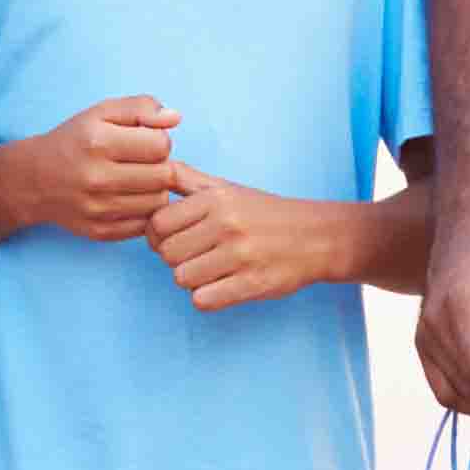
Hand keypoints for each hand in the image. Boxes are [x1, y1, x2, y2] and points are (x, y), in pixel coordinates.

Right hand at [24, 95, 179, 239]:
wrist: (33, 180)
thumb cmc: (75, 141)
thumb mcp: (102, 112)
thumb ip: (141, 107)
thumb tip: (175, 118)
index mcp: (98, 142)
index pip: (161, 145)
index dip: (158, 140)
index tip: (142, 141)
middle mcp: (97, 178)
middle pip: (164, 176)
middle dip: (160, 165)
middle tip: (141, 162)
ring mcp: (98, 209)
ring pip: (159, 202)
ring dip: (154, 190)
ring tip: (135, 179)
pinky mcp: (100, 232)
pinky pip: (145, 225)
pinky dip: (143, 211)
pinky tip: (127, 198)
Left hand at [148, 170, 335, 310]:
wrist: (317, 237)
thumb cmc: (263, 213)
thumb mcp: (226, 188)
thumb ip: (186, 179)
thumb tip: (153, 168)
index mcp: (216, 199)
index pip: (157, 224)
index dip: (158, 235)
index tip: (174, 238)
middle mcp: (227, 223)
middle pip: (167, 253)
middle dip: (176, 258)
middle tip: (197, 255)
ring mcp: (240, 255)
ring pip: (182, 279)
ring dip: (192, 280)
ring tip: (212, 270)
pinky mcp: (252, 284)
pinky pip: (203, 301)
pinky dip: (207, 298)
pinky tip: (222, 286)